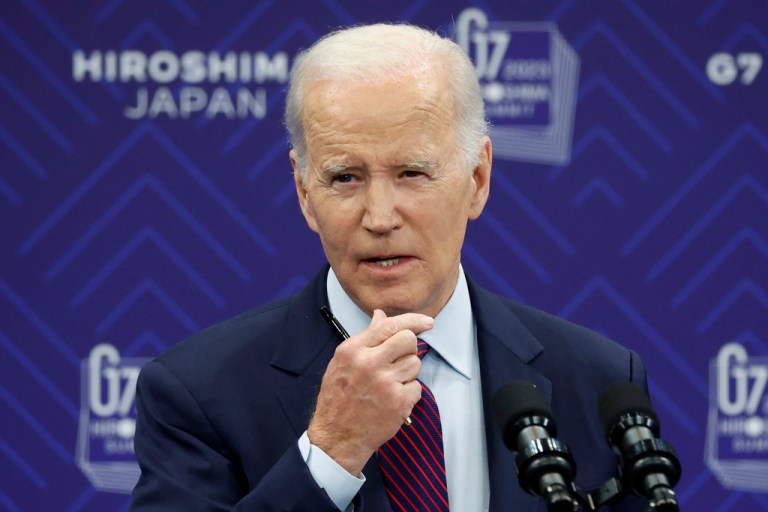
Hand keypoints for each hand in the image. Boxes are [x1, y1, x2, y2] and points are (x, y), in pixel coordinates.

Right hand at [307, 309, 433, 474]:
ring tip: (389, 385)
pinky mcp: (398, 402)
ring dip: (408, 374)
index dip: (413, 320)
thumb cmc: (338, 399)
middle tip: (398, 361)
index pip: (389, 325)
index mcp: (353, 350)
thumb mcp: (343, 362)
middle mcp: (369, 363)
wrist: (336, 436)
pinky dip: (409, 394)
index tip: (427, 322)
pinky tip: (392, 400)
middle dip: (408, 349)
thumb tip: (381, 316)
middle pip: (408, 340)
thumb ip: (365, 338)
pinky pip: (417, 387)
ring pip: (415, 364)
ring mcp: (385, 383)